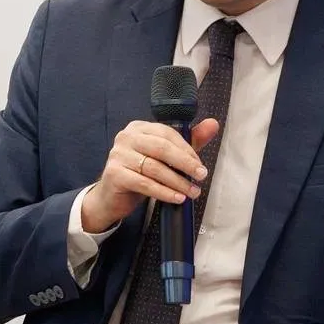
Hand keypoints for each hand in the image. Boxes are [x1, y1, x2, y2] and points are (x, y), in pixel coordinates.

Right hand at [81, 118, 220, 232]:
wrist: (111, 197)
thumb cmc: (139, 173)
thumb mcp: (164, 157)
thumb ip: (188, 141)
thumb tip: (213, 124)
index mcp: (139, 128)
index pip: (167, 133)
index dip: (186, 149)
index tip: (200, 165)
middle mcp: (126, 137)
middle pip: (161, 148)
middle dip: (185, 163)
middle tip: (201, 176)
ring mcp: (118, 155)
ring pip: (154, 168)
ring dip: (177, 182)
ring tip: (192, 192)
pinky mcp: (114, 174)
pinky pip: (145, 183)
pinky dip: (164, 192)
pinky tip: (177, 198)